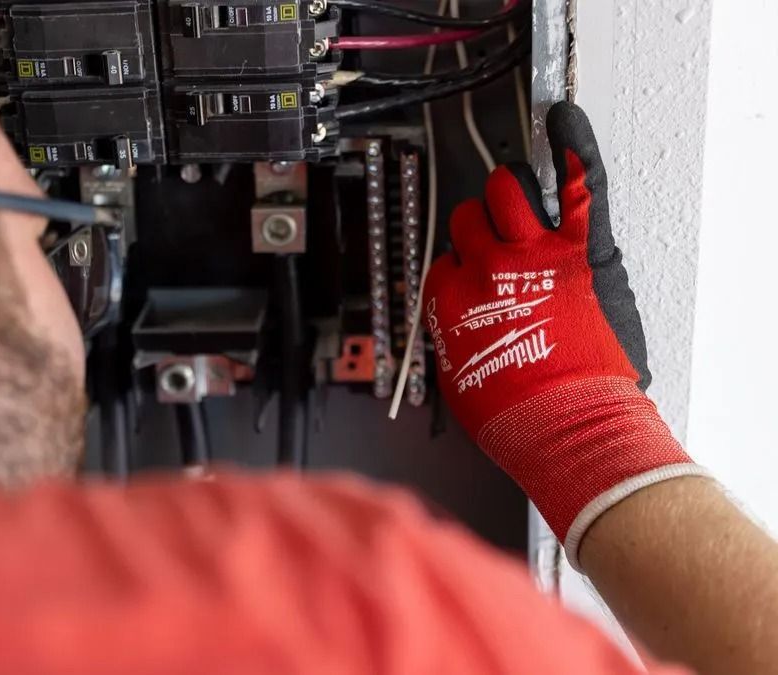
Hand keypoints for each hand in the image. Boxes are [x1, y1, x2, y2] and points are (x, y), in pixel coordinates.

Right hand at [421, 101, 708, 567]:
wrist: (567, 429)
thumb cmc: (517, 417)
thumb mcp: (458, 381)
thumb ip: (453, 338)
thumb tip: (455, 329)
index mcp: (452, 299)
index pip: (444, 258)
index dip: (460, 265)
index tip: (470, 272)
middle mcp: (486, 267)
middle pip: (468, 217)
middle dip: (479, 226)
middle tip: (494, 237)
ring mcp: (534, 253)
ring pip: (508, 189)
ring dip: (511, 194)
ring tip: (520, 201)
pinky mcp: (582, 250)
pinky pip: (578, 183)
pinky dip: (572, 147)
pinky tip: (563, 122)